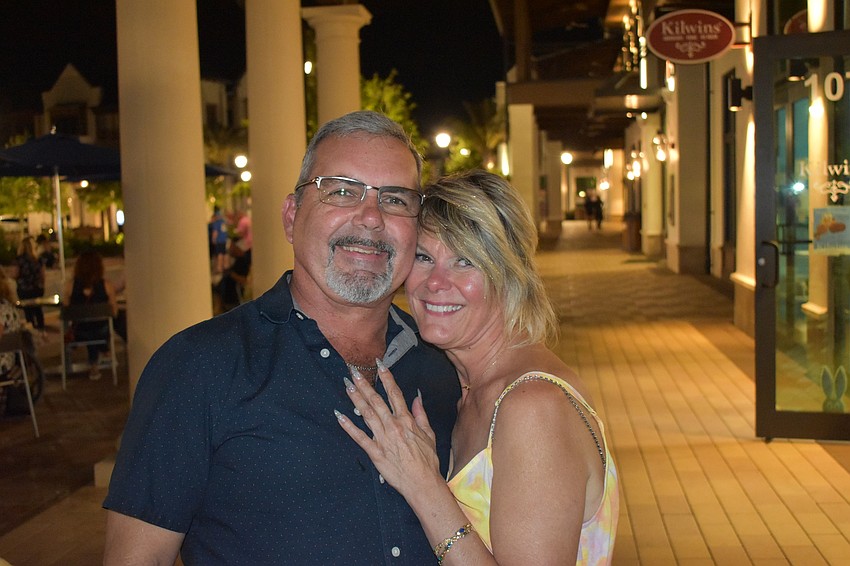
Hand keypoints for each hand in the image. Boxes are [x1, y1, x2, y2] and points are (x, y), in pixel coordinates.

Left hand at [336, 362, 441, 497]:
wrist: (423, 483)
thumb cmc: (427, 461)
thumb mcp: (429, 434)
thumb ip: (420, 415)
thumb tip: (416, 398)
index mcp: (407, 420)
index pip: (395, 394)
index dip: (387, 378)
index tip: (379, 364)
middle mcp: (393, 426)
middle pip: (376, 401)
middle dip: (365, 385)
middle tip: (353, 372)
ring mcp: (383, 438)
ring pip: (367, 414)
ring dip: (356, 399)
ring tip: (347, 386)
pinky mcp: (375, 452)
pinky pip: (359, 437)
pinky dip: (349, 426)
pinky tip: (340, 416)